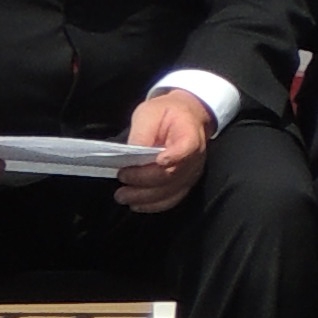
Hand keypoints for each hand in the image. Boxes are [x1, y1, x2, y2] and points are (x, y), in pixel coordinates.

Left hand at [114, 89, 213, 211]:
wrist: (187, 117)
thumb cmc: (167, 113)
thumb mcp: (150, 113)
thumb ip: (142, 133)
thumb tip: (130, 156)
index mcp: (190, 135)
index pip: (186, 149)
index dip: (173, 157)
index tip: (157, 161)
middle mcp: (196, 158)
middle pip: (172, 175)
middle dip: (144, 181)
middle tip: (121, 178)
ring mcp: (192, 174)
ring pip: (171, 192)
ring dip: (146, 198)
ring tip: (123, 196)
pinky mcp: (186, 183)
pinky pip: (173, 199)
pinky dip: (154, 205)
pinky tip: (137, 204)